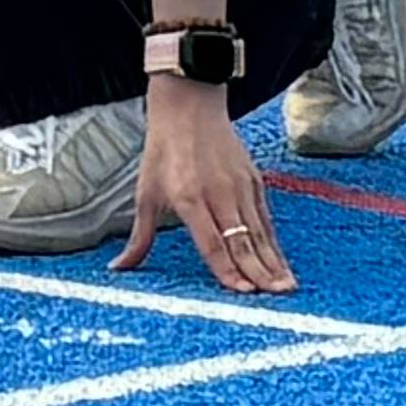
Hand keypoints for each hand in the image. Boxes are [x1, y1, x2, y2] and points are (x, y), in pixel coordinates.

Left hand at [114, 75, 297, 295]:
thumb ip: (139, 237)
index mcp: (189, 198)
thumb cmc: (163, 150)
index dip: (228, 269)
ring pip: (259, 232)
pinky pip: (265, 218)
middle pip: (242, 241)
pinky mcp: (253, 180)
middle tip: (276, 298)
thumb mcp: (145, 193)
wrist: (189, 107)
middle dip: (260, 273)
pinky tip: (282, 261)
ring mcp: (239, 187)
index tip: (242, 292)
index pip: (212, 242)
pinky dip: (274, 242)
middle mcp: (218, 194)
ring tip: (288, 287)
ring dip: (274, 262)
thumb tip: (118, 268)